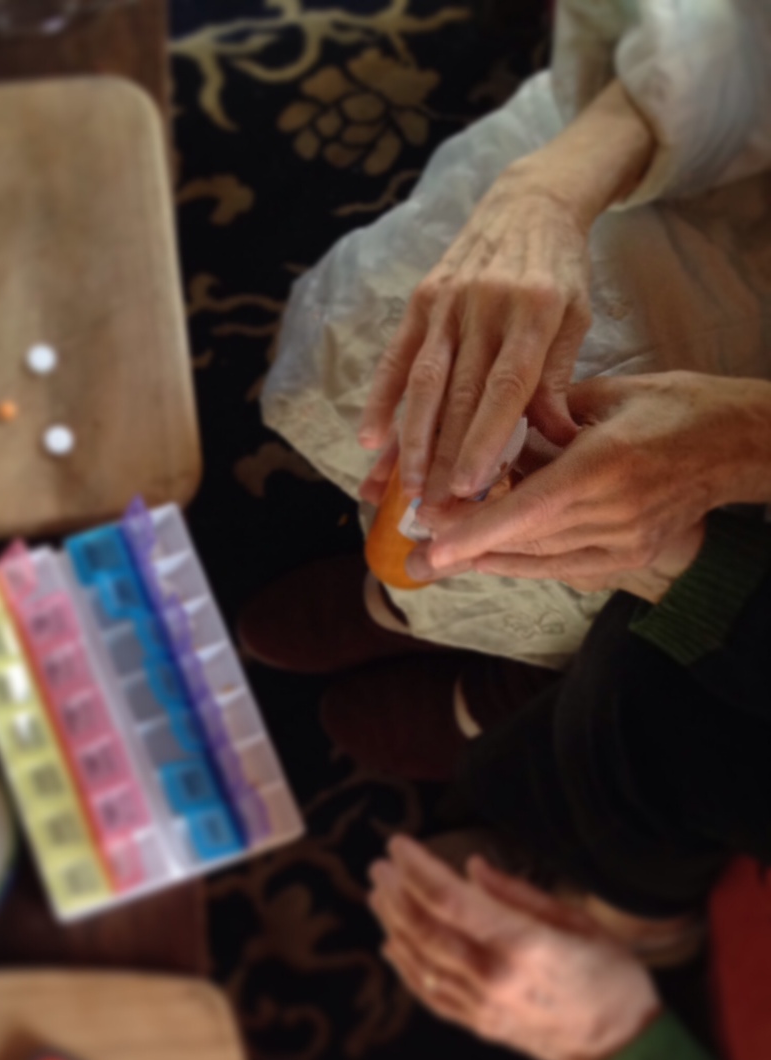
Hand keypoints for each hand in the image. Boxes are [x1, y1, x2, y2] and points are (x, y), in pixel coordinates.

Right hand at [357, 79, 656, 508]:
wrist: (530, 200)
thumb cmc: (560, 270)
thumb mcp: (577, 316)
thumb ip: (559, 378)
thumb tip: (551, 442)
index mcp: (536, 312)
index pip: (504, 387)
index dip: (485, 440)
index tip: (472, 487)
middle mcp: (486, 307)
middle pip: (458, 395)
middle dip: (443, 456)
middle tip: (433, 508)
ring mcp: (447, 302)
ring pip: (423, 384)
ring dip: (409, 441)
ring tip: (402, 489)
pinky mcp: (421, 300)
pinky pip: (396, 359)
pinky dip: (379, 402)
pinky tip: (368, 442)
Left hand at [368, 835, 660, 1059]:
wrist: (621, 1051)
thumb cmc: (611, 978)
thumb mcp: (579, 922)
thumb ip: (519, 894)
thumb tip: (472, 867)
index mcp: (524, 945)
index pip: (451, 899)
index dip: (418, 868)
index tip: (399, 844)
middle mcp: (494, 976)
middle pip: (424, 927)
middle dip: (395, 891)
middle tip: (380, 865)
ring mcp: (481, 1004)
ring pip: (418, 957)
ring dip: (392, 922)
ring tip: (379, 894)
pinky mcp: (476, 1023)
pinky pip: (427, 991)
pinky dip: (404, 964)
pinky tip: (391, 941)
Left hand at [413, 372, 770, 590]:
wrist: (739, 444)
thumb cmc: (672, 407)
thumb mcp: (605, 396)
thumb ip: (544, 417)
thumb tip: (486, 434)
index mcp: (604, 465)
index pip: (527, 507)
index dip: (476, 530)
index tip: (431, 542)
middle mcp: (613, 511)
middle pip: (524, 540)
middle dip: (465, 549)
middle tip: (415, 555)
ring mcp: (624, 541)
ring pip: (539, 559)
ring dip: (487, 559)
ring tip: (439, 561)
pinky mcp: (630, 559)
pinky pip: (562, 569)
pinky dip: (521, 563)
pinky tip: (486, 560)